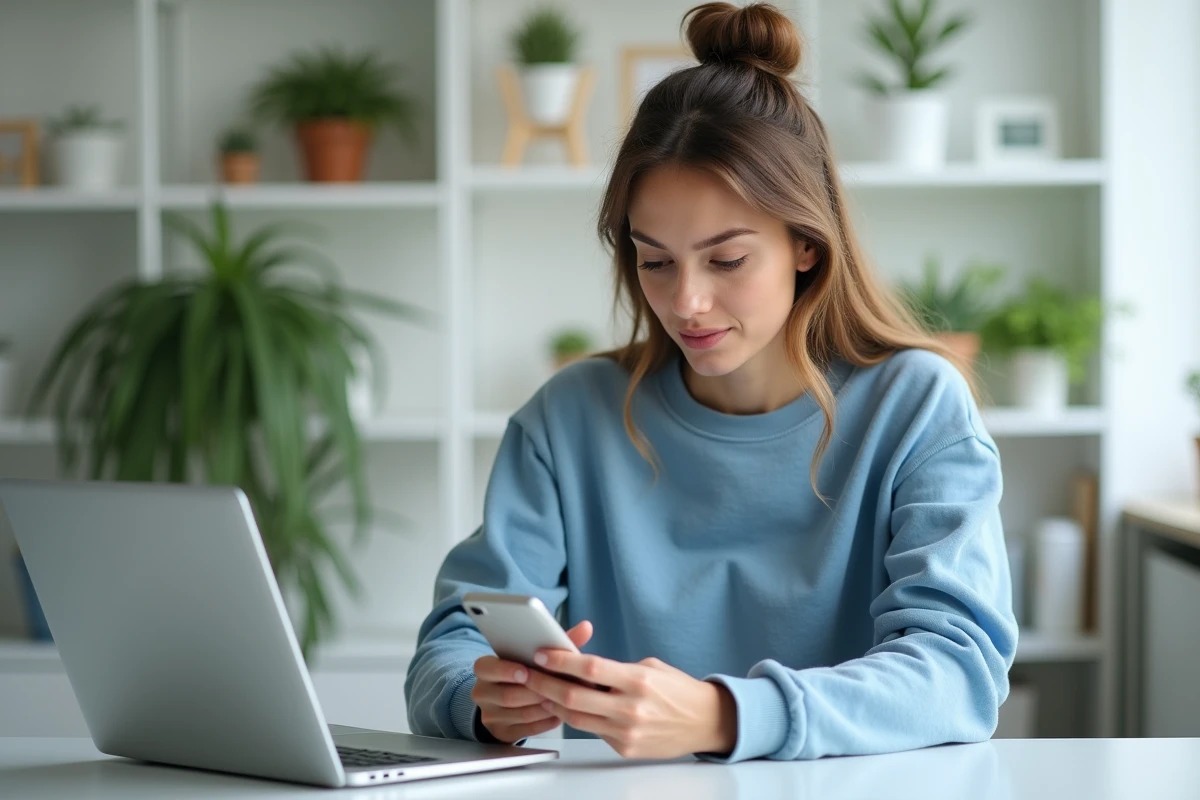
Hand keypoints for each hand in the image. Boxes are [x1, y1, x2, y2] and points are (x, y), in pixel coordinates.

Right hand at [471, 620, 593, 743]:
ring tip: (562, 700)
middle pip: (507, 694)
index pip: (488, 668)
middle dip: (534, 691)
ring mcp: (490, 715)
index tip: (525, 670)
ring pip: (518, 713)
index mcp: (485, 669)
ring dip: (543, 706)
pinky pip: (524, 730)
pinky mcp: (502, 732)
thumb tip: (586, 627)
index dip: (506, 670)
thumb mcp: (534, 655)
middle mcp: (483, 692)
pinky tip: (558, 713)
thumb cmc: (524, 671)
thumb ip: (558, 642)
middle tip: (555, 687)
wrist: (505, 702)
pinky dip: (544, 722)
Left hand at [522, 649, 737, 758]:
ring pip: (577, 718)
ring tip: (538, 691)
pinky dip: (576, 718)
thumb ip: (616, 669)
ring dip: (553, 704)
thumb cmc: (678, 690)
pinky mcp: (625, 747)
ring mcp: (626, 731)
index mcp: (637, 680)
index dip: (561, 661)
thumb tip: (582, 666)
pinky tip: (565, 707)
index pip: (590, 669)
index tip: (542, 654)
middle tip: (527, 674)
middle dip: (545, 684)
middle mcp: (630, 707)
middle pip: (574, 696)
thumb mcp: (650, 667)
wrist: (705, 722)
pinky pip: (592, 731)